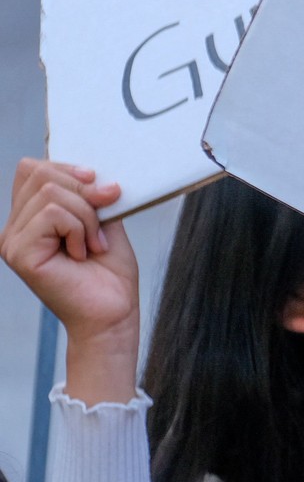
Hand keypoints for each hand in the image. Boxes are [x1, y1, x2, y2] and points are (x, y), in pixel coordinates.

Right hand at [0, 159, 139, 403]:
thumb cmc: (109, 274)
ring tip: (94, 243)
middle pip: (41, 174)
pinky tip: (83, 253)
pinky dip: (80, 228)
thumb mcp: (105, 220)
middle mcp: (15, 228)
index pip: (34, 169)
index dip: (69, 168)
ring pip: (51, 193)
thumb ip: (92, 195)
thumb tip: (93, 174)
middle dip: (84, 192)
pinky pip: (54, 215)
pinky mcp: (19, 253)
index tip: (101, 188)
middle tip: (102, 224)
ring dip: (87, 216)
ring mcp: (13, 240)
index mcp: (31, 217)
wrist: (113, 312)